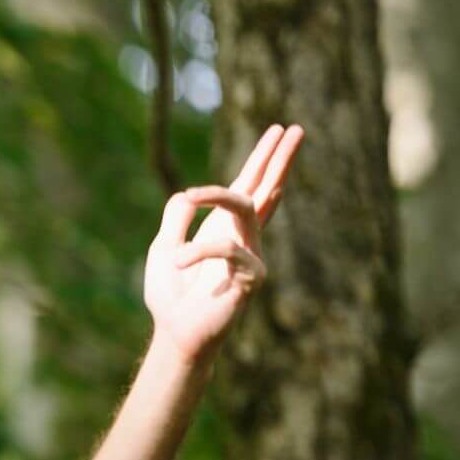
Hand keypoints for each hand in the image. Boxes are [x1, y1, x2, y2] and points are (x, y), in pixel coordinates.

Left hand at [144, 123, 304, 363]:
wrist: (174, 332)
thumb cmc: (171, 296)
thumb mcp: (163, 247)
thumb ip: (176, 218)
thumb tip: (186, 194)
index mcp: (223, 229)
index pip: (248, 188)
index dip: (262, 160)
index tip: (279, 130)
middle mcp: (243, 238)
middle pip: (267, 190)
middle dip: (279, 159)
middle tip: (295, 127)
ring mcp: (251, 256)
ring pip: (246, 207)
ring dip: (215, 196)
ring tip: (190, 196)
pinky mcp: (252, 277)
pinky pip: (229, 248)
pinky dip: (198, 252)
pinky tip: (179, 262)